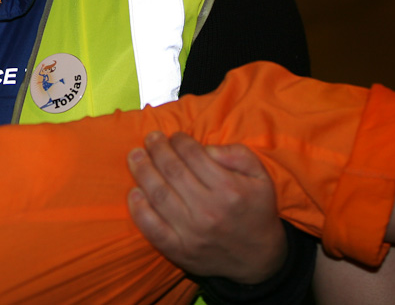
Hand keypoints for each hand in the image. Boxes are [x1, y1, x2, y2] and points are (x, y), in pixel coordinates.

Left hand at [127, 132, 286, 283]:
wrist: (258, 258)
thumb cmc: (256, 211)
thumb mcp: (260, 177)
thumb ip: (236, 154)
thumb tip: (204, 147)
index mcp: (228, 189)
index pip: (193, 155)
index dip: (179, 141)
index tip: (174, 136)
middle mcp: (208, 210)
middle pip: (172, 171)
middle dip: (157, 149)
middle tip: (150, 138)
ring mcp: (191, 233)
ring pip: (158, 195)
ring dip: (142, 171)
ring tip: (135, 156)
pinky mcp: (179, 251)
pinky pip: (152, 228)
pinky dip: (139, 210)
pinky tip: (134, 193)